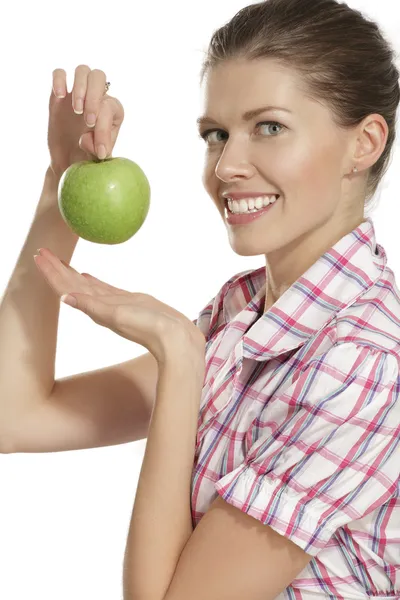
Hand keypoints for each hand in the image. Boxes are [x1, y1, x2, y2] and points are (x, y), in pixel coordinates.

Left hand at [34, 248, 205, 363]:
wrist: (176, 341)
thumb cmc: (149, 328)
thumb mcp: (119, 315)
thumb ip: (93, 306)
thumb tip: (65, 298)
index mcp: (96, 307)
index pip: (67, 286)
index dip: (52, 272)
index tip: (39, 255)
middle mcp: (102, 305)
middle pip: (72, 283)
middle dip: (57, 268)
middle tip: (42, 251)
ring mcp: (114, 304)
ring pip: (86, 285)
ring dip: (71, 273)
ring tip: (59, 262)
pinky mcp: (128, 302)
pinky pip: (102, 288)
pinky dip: (91, 281)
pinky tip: (87, 276)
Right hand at [48, 65, 124, 179]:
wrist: (68, 159)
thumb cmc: (88, 156)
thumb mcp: (96, 158)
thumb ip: (98, 150)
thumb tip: (90, 141)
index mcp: (112, 111)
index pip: (110, 107)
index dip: (104, 128)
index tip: (98, 150)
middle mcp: (97, 96)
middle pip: (99, 77)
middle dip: (93, 98)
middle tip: (87, 121)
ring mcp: (78, 92)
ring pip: (83, 70)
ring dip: (80, 88)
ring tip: (76, 110)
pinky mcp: (59, 94)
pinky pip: (59, 73)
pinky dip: (58, 80)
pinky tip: (59, 96)